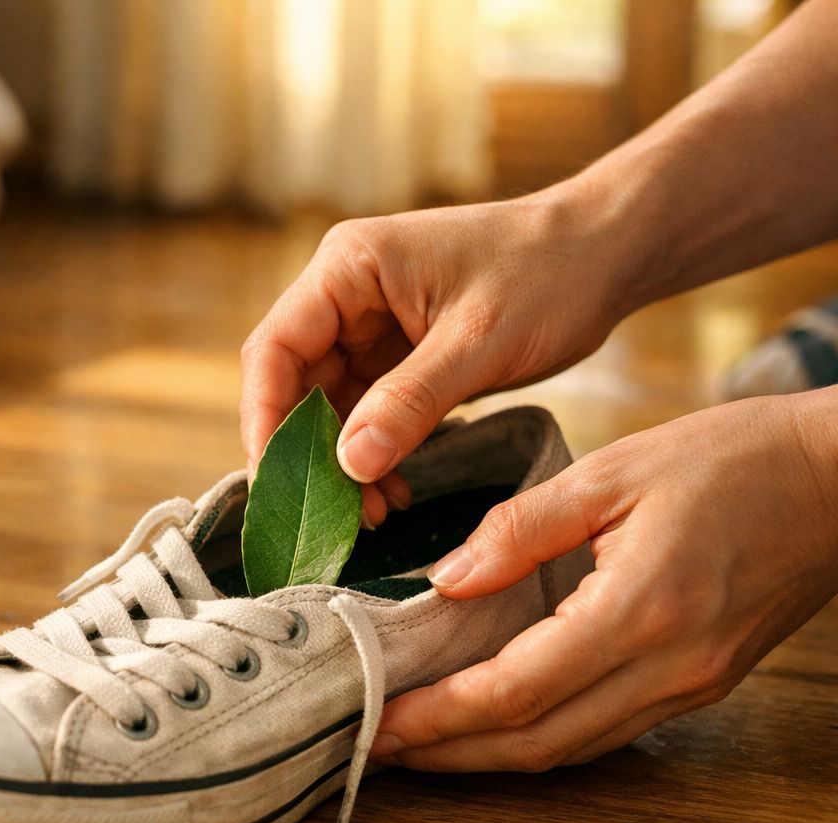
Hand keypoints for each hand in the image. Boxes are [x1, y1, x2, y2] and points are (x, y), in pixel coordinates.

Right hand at [240, 193, 626, 523]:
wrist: (609, 254)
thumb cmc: (549, 274)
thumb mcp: (478, 342)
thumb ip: (410, 401)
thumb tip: (348, 465)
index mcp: (349, 267)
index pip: (276, 348)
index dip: (266, 417)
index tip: (278, 480)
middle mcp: (347, 294)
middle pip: (294, 384)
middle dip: (308, 453)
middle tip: (329, 516)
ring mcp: (371, 327)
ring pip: (330, 408)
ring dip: (343, 463)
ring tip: (369, 516)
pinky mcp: (400, 357)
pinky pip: (368, 415)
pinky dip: (374, 456)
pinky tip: (393, 492)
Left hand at [369, 392, 837, 771]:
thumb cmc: (731, 460)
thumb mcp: (611, 472)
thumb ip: (520, 528)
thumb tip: (446, 581)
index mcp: (639, 610)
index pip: (516, 692)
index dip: (438, 717)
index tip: (376, 723)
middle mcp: (668, 668)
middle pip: (538, 743)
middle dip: (450, 754)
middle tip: (377, 746)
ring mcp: (690, 686)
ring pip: (572, 748)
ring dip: (489, 755)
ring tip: (421, 741)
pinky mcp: (701, 684)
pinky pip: (606, 730)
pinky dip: (540, 735)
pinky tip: (495, 720)